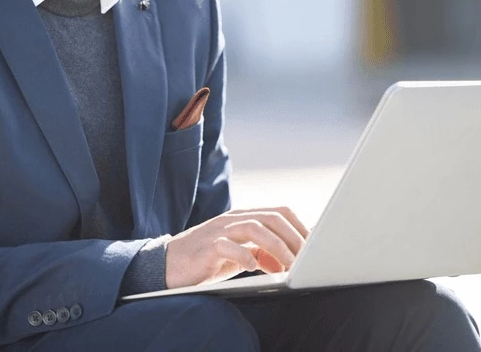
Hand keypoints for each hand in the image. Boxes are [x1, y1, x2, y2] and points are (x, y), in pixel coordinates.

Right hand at [164, 207, 309, 288]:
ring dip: (276, 247)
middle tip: (305, 258)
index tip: (313, 246)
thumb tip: (288, 260)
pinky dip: (244, 256)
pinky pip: (228, 246)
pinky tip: (253, 268)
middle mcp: (233, 219)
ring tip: (287, 266)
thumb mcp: (240, 254)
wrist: (168, 266)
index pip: (278, 212)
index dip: (299, 227)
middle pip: (271, 217)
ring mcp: (218, 231)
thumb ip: (262, 252)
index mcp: (243, 218)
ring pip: (254, 228)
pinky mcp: (205, 247)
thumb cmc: (207, 260)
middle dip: (293, 237)